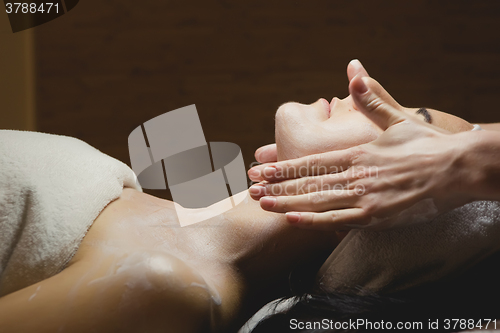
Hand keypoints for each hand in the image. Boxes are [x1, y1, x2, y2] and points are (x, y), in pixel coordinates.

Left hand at [247, 75, 473, 229]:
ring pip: (317, 201)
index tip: (262, 168)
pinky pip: (338, 220)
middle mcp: (354, 174)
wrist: (454, 167)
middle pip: (307, 181)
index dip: (284, 166)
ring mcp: (363, 196)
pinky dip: (314, 221)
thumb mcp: (396, 119)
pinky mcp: (375, 215)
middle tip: (251, 188)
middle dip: (277, 185)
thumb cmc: (424, 145)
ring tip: (262, 204)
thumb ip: (371, 100)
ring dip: (287, 202)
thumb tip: (354, 71)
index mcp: (356, 153)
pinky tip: (292, 219)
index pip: (311, 161)